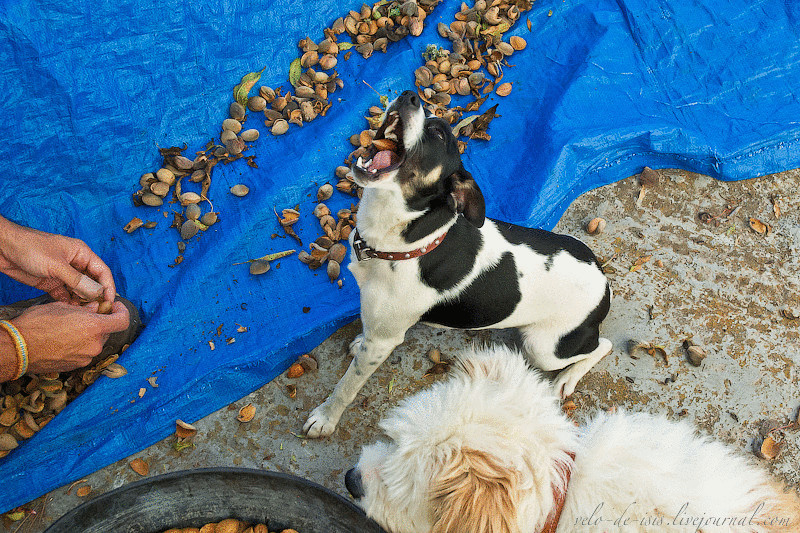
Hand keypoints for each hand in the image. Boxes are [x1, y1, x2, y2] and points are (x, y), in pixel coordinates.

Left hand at [0, 216, 114, 302]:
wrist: (3, 249)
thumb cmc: (30, 247)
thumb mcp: (57, 264)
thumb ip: (77, 280)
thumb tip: (96, 292)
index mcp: (81, 253)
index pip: (102, 271)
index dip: (108, 286)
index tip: (109, 301)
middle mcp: (75, 263)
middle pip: (92, 282)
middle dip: (95, 296)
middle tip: (97, 310)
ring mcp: (63, 273)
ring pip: (79, 290)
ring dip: (81, 301)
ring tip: (83, 313)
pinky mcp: (51, 282)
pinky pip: (65, 295)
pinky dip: (68, 303)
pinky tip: (70, 311)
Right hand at [1, 300, 129, 379]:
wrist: (17, 349)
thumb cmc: (37, 324)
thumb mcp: (62, 307)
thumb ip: (84, 308)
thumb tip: (96, 308)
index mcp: (94, 327)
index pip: (123, 321)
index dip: (122, 312)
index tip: (116, 307)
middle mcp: (94, 345)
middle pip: (107, 332)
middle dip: (100, 323)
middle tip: (86, 315)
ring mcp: (86, 358)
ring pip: (95, 343)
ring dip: (89, 335)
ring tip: (70, 328)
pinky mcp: (76, 366)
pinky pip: (84, 353)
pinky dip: (80, 346)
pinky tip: (64, 340)